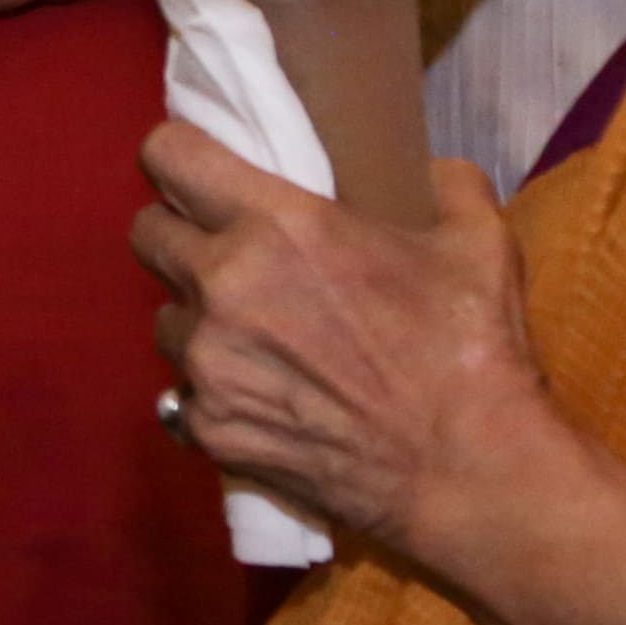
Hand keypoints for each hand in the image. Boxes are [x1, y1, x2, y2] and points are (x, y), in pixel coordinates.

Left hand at [126, 123, 576, 579]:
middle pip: (146, 234)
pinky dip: (212, 393)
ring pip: (164, 320)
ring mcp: (207, 365)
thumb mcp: (479, 243)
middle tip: (228, 253)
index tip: (200, 170)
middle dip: (180, 235)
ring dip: (198, 320)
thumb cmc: (470, 348)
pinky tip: (262, 399)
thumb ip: (449, 188)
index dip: (178, 155)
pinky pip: (181, 395)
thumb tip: (437, 172)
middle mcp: (221, 287)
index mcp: (275, 224)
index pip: (169, 156)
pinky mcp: (208, 430)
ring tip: (256, 339)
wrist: (465, 469)